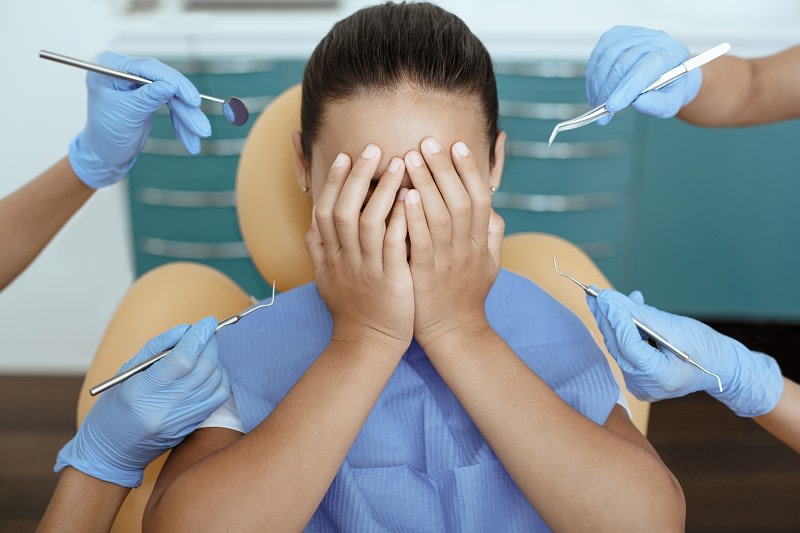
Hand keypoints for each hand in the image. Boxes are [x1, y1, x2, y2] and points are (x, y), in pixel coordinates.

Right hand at [55, 317, 229, 486]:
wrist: (113, 450)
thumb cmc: (116, 405)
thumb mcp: (128, 371)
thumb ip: (158, 346)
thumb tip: (188, 329)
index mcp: (143, 390)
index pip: (183, 359)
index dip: (199, 336)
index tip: (207, 321)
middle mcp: (166, 407)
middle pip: (203, 368)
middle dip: (210, 344)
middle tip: (207, 332)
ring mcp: (182, 419)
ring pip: (215, 381)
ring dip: (215, 359)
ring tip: (204, 351)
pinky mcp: (192, 426)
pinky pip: (218, 397)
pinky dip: (220, 378)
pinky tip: (209, 371)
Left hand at [69, 52, 211, 187]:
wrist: (104, 156)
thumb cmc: (106, 135)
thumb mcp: (126, 115)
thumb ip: (147, 98)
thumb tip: (170, 86)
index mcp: (111, 67)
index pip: (148, 68)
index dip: (174, 82)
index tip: (193, 100)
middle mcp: (126, 71)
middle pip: (165, 83)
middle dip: (184, 108)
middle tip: (201, 128)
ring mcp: (139, 84)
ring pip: (173, 97)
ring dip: (187, 118)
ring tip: (199, 136)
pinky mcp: (150, 97)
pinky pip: (172, 106)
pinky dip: (182, 123)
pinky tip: (190, 139)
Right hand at [305, 146, 413, 353]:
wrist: (366, 345)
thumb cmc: (352, 310)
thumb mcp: (327, 280)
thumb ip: (318, 252)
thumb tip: (310, 228)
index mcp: (330, 256)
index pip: (325, 211)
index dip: (334, 182)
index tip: (344, 156)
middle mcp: (344, 259)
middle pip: (344, 210)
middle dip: (357, 176)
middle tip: (372, 148)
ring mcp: (366, 270)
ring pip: (368, 223)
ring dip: (383, 190)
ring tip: (399, 163)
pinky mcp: (390, 281)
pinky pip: (393, 245)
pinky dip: (400, 220)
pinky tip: (412, 199)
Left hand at [403, 138, 503, 350]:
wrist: (455, 334)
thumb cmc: (467, 295)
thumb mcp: (489, 265)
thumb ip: (492, 235)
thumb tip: (492, 208)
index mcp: (481, 242)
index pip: (480, 198)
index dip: (470, 170)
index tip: (456, 145)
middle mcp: (467, 248)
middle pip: (460, 200)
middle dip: (444, 168)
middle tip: (428, 141)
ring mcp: (447, 262)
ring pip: (440, 216)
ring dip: (426, 184)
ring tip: (411, 158)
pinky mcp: (425, 275)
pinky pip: (421, 242)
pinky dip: (414, 218)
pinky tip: (404, 197)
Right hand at [586, 26, 701, 124]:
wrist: (668, 71)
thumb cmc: (670, 87)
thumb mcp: (671, 103)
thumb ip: (658, 104)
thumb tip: (637, 102)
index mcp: (671, 55)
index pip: (645, 68)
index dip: (626, 88)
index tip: (612, 106)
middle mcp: (653, 40)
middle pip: (623, 63)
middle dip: (608, 91)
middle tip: (604, 111)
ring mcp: (634, 35)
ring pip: (607, 58)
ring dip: (598, 84)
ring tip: (599, 102)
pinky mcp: (617, 35)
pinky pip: (599, 54)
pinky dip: (593, 75)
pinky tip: (597, 89)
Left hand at [589, 289, 783, 416]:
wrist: (721, 367)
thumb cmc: (705, 347)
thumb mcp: (676, 327)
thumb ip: (643, 316)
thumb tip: (613, 300)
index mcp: (661, 378)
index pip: (629, 346)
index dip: (616, 319)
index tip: (604, 296)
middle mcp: (645, 385)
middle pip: (618, 347)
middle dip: (607, 317)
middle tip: (595, 293)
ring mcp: (640, 384)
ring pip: (619, 347)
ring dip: (613, 320)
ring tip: (606, 297)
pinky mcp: (637, 376)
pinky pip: (625, 349)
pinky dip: (624, 329)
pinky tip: (626, 308)